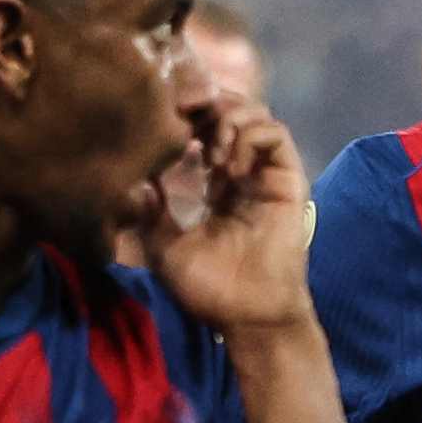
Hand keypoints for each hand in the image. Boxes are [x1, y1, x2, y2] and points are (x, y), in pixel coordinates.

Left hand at [142, 87, 316, 335]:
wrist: (247, 314)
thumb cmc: (208, 288)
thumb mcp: (163, 247)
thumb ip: (149, 212)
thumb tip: (134, 178)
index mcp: (211, 184)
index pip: (200, 128)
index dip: (182, 116)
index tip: (158, 120)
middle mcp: (240, 172)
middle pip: (227, 110)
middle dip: (204, 107)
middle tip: (182, 123)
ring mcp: (265, 174)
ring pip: (254, 114)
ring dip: (228, 121)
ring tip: (210, 152)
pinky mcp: (287, 181)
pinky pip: (274, 135)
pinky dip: (250, 137)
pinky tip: (230, 165)